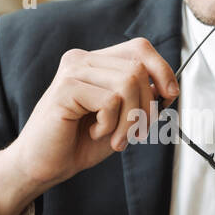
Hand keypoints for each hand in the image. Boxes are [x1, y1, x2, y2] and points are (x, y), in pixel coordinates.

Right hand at [7, 36, 178, 192]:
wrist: (44, 165)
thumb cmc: (79, 143)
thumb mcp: (121, 118)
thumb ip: (141, 99)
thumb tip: (168, 88)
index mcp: (96, 62)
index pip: (139, 48)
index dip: (162, 69)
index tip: (170, 96)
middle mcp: (82, 59)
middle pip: (137, 68)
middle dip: (146, 106)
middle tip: (136, 134)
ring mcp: (72, 71)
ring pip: (127, 83)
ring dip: (129, 120)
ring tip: (114, 137)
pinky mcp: (65, 89)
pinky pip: (109, 101)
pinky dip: (110, 125)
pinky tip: (94, 132)